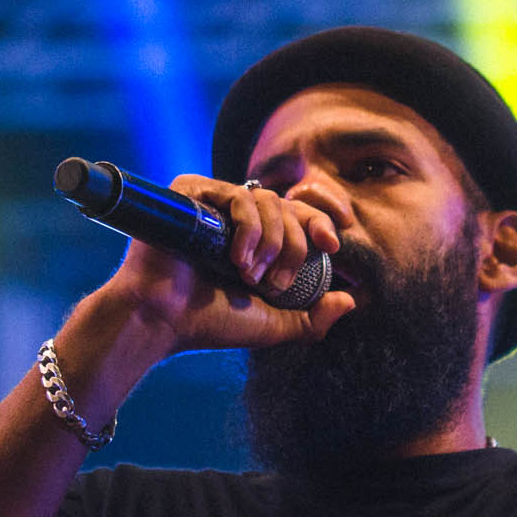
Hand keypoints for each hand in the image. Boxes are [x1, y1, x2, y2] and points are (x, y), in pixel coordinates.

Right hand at [100, 175, 354, 355]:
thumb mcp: (274, 324)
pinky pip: (237, 195)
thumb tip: (350, 301)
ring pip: (267, 200)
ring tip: (250, 275)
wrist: (165, 319)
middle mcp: (235, 216)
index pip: (298, 214)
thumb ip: (313, 318)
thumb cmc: (211, 323)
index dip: (321, 222)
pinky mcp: (190, 192)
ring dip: (271, 242)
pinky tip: (236, 258)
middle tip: (278, 280)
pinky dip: (248, 228)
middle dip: (295, 244)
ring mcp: (212, 201)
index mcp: (255, 238)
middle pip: (288, 206)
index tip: (333, 245)